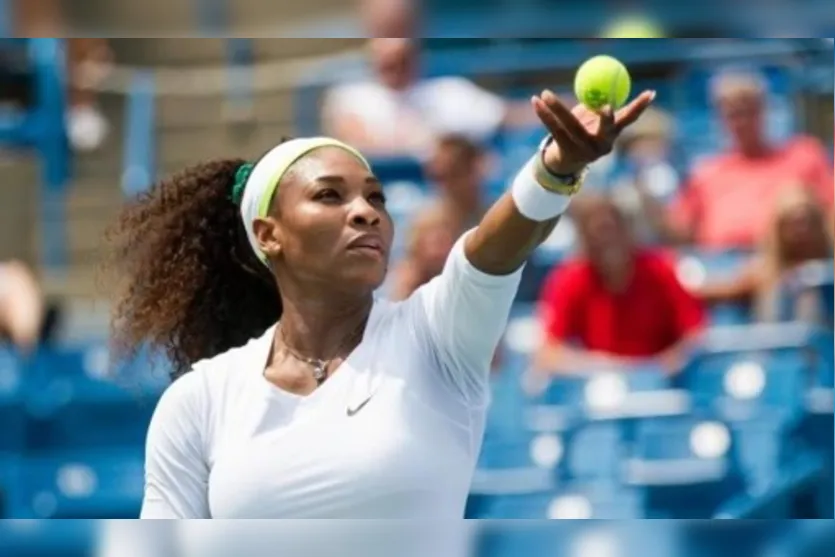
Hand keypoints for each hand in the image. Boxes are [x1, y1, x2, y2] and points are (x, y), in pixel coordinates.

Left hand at [532, 89, 655, 174]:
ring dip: (557, 107)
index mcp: (612, 135)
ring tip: (545, 93)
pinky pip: (554, 129)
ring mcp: (584, 151)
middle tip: (605, 104)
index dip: (639, 107)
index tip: (650, 93)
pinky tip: (536, 101)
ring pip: (570, 126)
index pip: (628, 118)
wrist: (566, 161)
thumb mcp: (595, 121)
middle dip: (607, 117)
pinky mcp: (566, 152)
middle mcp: (601, 145)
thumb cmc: (584, 133)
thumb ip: (602, 105)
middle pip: (604, 128)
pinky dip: (544, 113)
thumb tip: (611, 77)